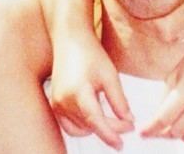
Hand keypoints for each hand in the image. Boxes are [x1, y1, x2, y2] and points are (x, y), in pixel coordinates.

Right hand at [51, 32, 133, 148]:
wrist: (70, 40)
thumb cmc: (91, 54)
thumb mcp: (110, 75)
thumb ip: (119, 100)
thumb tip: (128, 121)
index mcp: (78, 92)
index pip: (95, 122)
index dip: (110, 135)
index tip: (122, 144)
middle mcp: (63, 102)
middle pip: (90, 126)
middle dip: (110, 128)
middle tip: (128, 124)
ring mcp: (57, 104)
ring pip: (80, 129)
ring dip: (97, 128)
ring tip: (113, 119)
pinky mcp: (55, 104)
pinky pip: (69, 125)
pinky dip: (83, 126)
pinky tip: (96, 117)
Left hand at [141, 50, 183, 149]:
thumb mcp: (174, 75)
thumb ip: (165, 99)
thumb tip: (159, 122)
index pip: (163, 119)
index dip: (150, 128)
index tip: (142, 133)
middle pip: (176, 132)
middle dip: (167, 129)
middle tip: (166, 122)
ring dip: (182, 136)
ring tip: (181, 123)